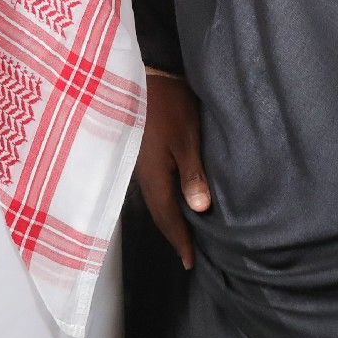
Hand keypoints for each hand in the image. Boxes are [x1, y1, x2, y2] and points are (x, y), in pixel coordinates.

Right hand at [132, 70, 210, 270]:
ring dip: (169, 218)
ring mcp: (139, 164)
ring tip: (184, 233)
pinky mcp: (142, 153)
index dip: (179, 240)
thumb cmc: (171, 105)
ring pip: (155, 200)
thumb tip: (198, 210)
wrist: (148, 74)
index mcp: (153, 175)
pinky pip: (154, 186)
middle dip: (173, 234)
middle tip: (189, 254)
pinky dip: (165, 200)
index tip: (190, 263)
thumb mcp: (188, 138)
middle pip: (158, 212)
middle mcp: (142, 175)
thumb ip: (192, 174)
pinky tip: (175, 201)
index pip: (167, 217)